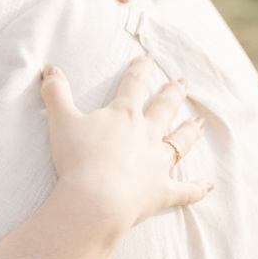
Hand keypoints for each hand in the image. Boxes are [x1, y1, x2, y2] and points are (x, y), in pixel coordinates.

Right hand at [39, 55, 210, 229]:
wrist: (95, 200)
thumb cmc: (78, 159)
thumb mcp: (61, 121)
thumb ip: (56, 93)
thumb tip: (48, 67)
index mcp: (124, 115)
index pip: (134, 85)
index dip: (140, 69)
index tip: (147, 58)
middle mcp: (146, 135)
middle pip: (164, 109)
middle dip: (173, 93)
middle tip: (182, 82)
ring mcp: (157, 163)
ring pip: (179, 143)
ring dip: (189, 132)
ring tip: (199, 123)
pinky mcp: (161, 191)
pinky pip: (185, 190)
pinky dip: (197, 188)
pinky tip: (208, 184)